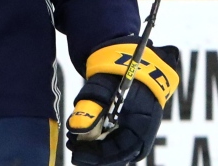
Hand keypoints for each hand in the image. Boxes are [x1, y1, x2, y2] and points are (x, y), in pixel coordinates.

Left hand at [66, 40, 179, 165]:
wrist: (134, 62)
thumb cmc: (119, 73)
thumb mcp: (102, 87)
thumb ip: (90, 107)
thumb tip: (75, 129)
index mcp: (143, 123)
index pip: (120, 149)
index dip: (97, 155)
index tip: (76, 152)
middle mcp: (144, 132)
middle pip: (119, 155)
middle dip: (95, 155)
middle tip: (72, 149)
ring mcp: (139, 131)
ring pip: (118, 150)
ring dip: (96, 150)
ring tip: (74, 143)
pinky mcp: (131, 128)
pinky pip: (117, 143)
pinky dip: (101, 144)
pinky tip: (83, 140)